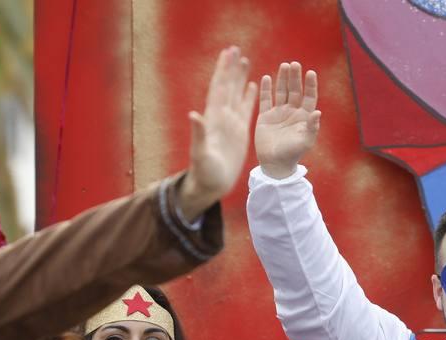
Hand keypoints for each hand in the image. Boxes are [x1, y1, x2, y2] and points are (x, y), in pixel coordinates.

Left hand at [177, 47, 258, 221]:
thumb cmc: (204, 173)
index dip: (223, 70)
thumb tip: (193, 114)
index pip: (219, 88)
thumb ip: (198, 134)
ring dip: (239, 77)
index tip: (228, 53)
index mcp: (214, 119)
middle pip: (227, 86)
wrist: (210, 185)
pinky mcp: (239, 132)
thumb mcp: (200, 154)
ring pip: (236, 94)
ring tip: (244, 60)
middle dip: (231, 68)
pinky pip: (245, 109)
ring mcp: (230, 123)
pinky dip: (248, 96)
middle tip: (235, 48)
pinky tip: (252, 85)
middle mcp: (221, 117)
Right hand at [255, 61, 320, 179]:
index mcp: (304, 117)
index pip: (309, 96)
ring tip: (284, 65)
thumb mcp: (305, 141)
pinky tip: (267, 77)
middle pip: (295, 90)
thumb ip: (312, 127)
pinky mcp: (265, 117)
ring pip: (281, 92)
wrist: (274, 164)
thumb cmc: (292, 154)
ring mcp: (279, 113)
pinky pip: (266, 100)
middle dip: (295, 77)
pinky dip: (266, 89)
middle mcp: (292, 112)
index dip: (310, 85)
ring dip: (282, 79)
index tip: (311, 73)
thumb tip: (318, 112)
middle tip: (294, 64)